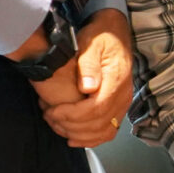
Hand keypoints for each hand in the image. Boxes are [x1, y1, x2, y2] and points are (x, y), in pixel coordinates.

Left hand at [34, 9, 134, 148]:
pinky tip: (73, 138)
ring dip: (79, 135)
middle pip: (99, 123)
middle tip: (50, 118)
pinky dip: (90, 139)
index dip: (72, 115)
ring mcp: (122, 104)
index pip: (96, 108)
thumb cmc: (100, 37)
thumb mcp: (91, 43)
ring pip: (104, 132)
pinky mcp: (118, 108)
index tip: (53, 111)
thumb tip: (87, 87)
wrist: (114, 33)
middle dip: (71, 125)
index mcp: (116, 81)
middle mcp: (122, 96)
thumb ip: (88, 64)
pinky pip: (108, 131)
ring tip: (58, 126)